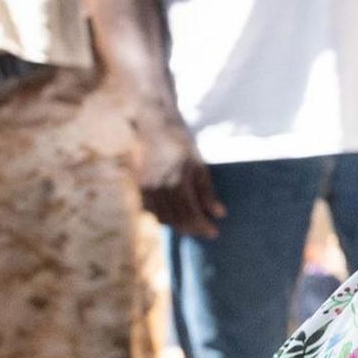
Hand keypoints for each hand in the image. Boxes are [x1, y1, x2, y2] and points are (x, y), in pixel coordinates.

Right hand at [125, 97, 222, 237]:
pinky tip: (173, 216)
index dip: (202, 226)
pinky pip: (149, 208)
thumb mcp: (199, 164)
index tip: (214, 233)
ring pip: (161, 216)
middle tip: (205, 232)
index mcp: (177, 182)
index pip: (190, 214)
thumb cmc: (181, 143)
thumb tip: (219, 214)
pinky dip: (162, 216)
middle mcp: (158, 187)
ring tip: (192, 226)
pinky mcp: (138, 184)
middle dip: (191, 229)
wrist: (152, 124)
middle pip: (175, 219)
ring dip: (176, 225)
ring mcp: (145, 187)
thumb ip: (207, 191)